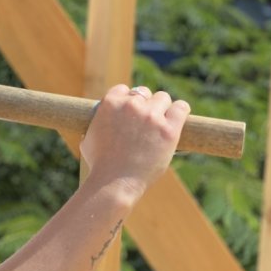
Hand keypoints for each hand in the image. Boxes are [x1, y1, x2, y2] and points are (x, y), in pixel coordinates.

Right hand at [79, 84, 190, 199]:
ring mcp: (151, 116)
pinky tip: (178, 117)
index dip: (127, 99)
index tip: (131, 110)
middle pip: (145, 93)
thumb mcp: (89, 137)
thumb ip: (97, 124)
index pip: (123, 89)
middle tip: (146, 120)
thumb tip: (99, 122)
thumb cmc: (99, 164)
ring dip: (162, 108)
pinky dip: (180, 111)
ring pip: (163, 98)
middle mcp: (131, 105)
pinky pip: (181, 108)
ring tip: (161, 122)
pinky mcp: (169, 129)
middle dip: (145, 104)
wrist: (114, 182)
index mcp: (110, 102)